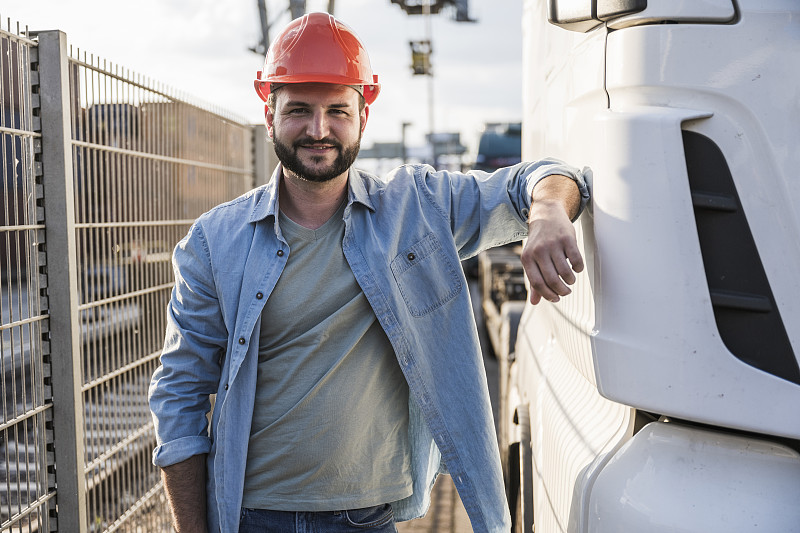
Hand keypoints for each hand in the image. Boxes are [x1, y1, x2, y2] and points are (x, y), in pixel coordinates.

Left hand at [521, 178, 583, 304]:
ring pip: (565, 272)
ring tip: (570, 280)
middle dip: (562, 291)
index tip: (556, 298)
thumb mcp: (532, 259)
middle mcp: (538, 251)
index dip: (548, 295)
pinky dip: (578, 268)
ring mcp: (553, 244)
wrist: (546, 216)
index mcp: (527, 258)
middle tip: (566, 291)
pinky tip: (576, 268)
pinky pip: (576, 260)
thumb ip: (534, 281)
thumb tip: (535, 302)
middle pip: (552, 280)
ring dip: (570, 281)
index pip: (537, 283)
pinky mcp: (567, 239)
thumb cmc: (539, 242)